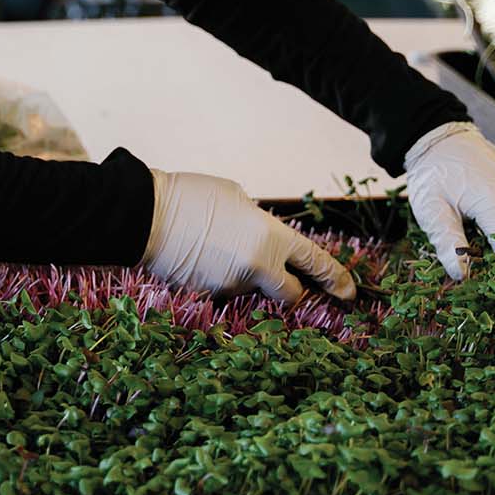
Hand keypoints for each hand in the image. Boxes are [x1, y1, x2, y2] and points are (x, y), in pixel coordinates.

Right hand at [143, 169, 356, 307]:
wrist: (145, 215)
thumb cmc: (192, 197)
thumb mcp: (236, 197)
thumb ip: (259, 223)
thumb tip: (264, 239)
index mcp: (270, 238)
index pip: (314, 263)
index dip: (335, 279)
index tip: (349, 292)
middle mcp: (257, 268)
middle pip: (290, 294)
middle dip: (289, 287)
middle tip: (277, 274)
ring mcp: (232, 287)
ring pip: (251, 290)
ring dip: (244, 276)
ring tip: (215, 247)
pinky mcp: (208, 297)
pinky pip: (224, 290)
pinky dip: (220, 278)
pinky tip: (200, 257)